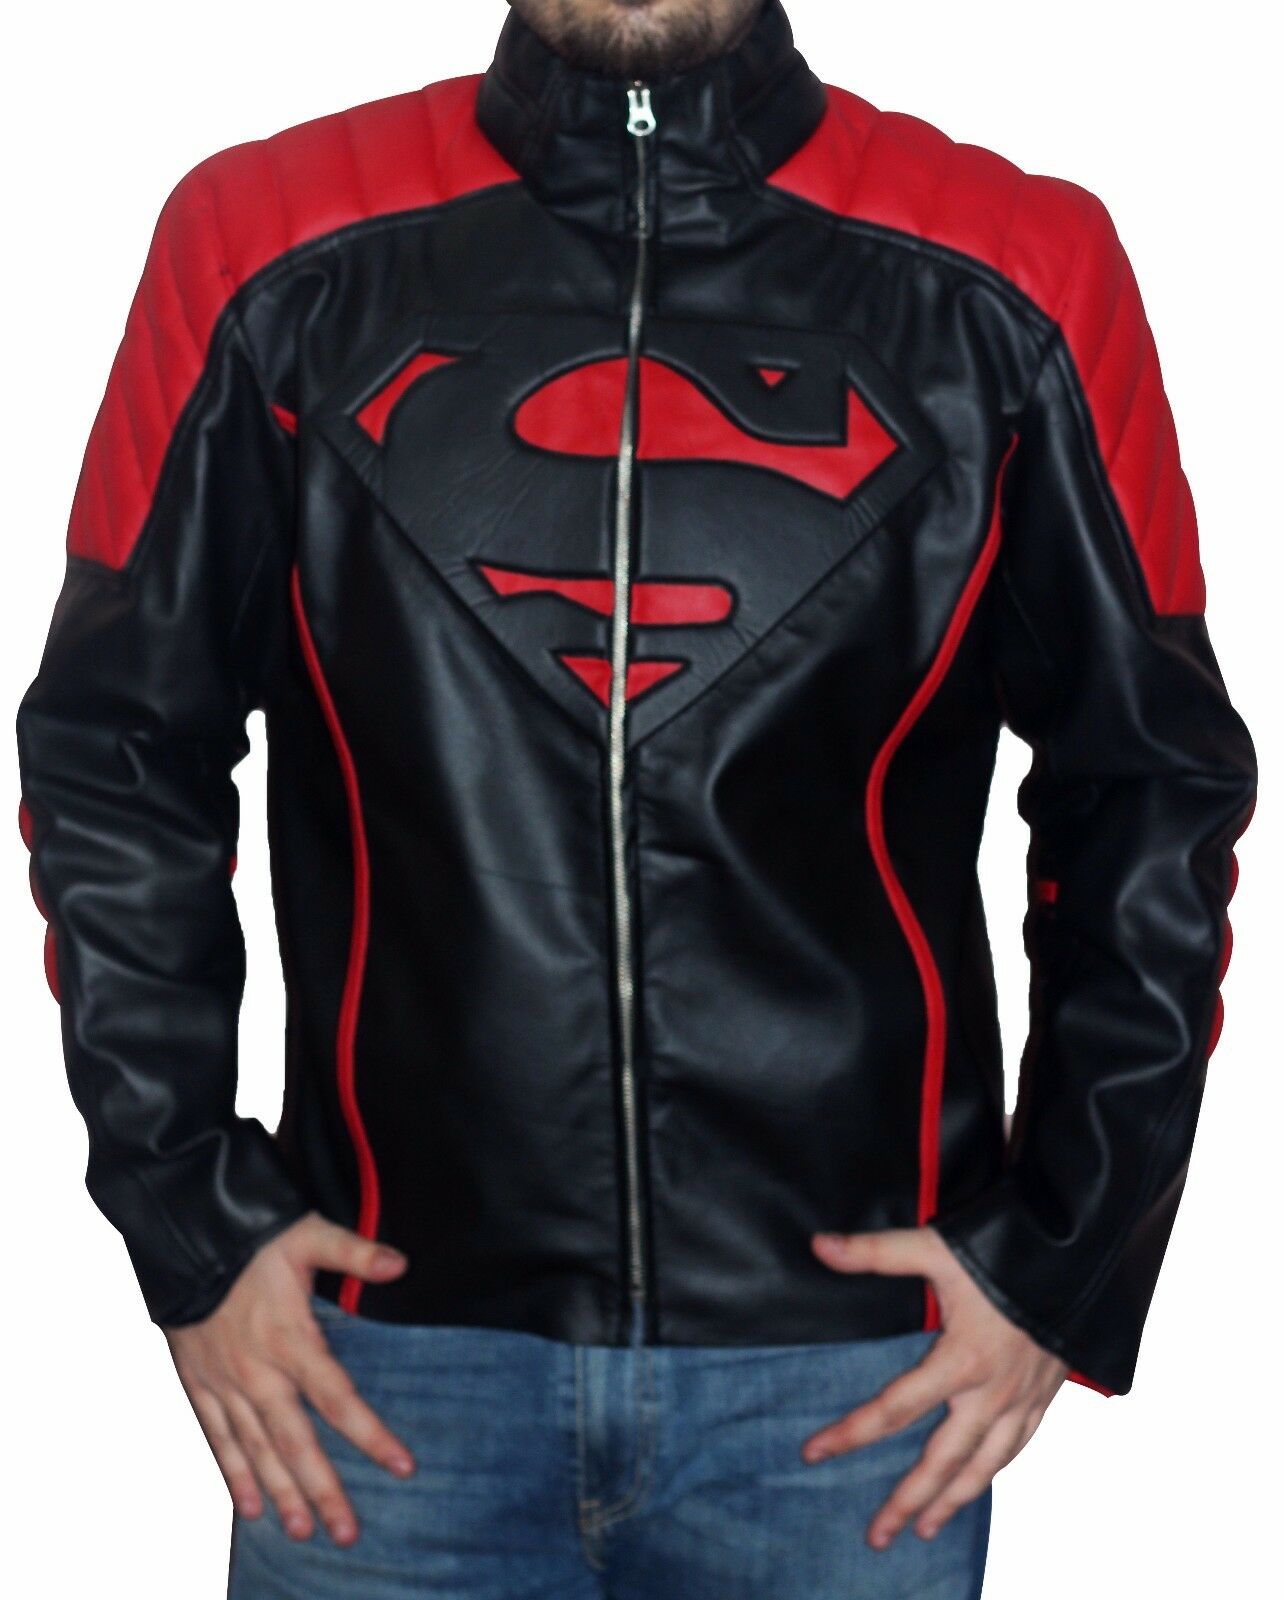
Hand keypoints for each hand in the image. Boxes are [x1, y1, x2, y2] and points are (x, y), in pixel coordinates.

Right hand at [164, 1212, 414, 1545]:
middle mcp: (257, 1372)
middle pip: (295, 1442)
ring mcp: (224, 1383)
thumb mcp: (308, 1234)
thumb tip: (401, 1264)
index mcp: (290, 1339)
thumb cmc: (252, 1236)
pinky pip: (216, 1438)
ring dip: (280, 1494)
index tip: (401, 1466)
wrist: (183, 1236)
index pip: (338, 1398)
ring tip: (304, 1532)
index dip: (370, 1434)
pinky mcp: (197, 1383)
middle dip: (323, 1490)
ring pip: (255, 1450)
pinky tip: (248, 1508)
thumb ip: (355, 1253)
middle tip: (347, 1533)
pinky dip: (231, 1474)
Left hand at [803, 1226, 1066, 1547]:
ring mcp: (1023, 1399)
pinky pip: (1020, 1447)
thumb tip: (819, 1246)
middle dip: (908, 1500)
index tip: (814, 1452)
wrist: (1078, 1259)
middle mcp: (992, 1393)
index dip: (851, 1433)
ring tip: (926, 1530)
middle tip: (878, 1536)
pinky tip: (981, 1482)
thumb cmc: (1005, 1251)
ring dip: (953, 1501)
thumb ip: (876, 1252)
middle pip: (942, 1460)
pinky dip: (996, 1472)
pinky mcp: (1047, 1395)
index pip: (894, 1409)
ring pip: (985, 1466)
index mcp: (960, 1361)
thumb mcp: (936, 1247)